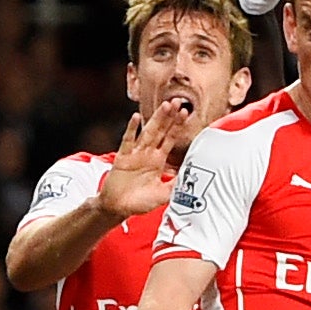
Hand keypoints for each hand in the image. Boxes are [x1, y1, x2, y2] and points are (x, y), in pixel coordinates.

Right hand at [96, 98, 192, 219]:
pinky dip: (131, 129)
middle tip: (178, 101)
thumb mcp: (163, 194)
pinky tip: (136, 118)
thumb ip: (176, 185)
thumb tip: (192, 179)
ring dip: (156, 119)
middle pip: (160, 130)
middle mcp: (147, 153)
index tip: (185, 113)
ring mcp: (135, 154)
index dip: (177, 126)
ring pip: (147, 132)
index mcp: (158, 160)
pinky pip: (128, 141)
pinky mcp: (122, 158)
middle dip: (169, 116)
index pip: (170, 139)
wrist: (118, 208)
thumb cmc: (139, 201)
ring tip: (166, 105)